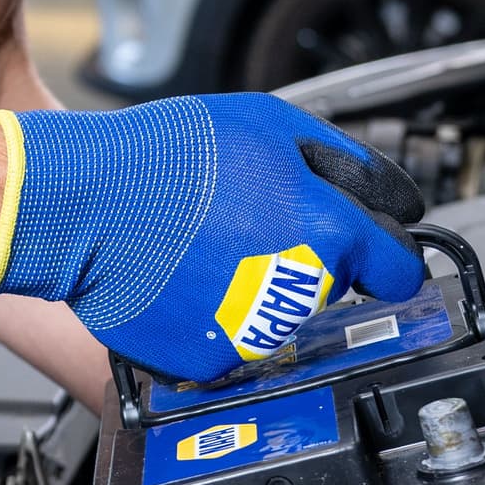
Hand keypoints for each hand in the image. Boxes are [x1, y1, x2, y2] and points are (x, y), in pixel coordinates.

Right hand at [0, 94, 427, 381]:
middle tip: (256, 221)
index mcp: (330, 232)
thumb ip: (349, 164)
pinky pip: (233, 339)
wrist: (82, 206)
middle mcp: (303, 293)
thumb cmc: (169, 157)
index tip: (375, 248)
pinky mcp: (211, 360)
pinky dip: (216, 315)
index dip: (388, 252)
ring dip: (262, 286)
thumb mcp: (272, 123)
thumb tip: (397, 200)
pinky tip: (187, 276)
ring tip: (210, 244)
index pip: (402, 269)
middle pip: (337, 285)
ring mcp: (257, 333)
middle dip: (311, 255)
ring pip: (284, 314)